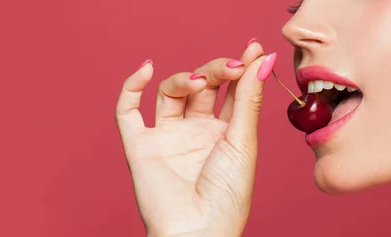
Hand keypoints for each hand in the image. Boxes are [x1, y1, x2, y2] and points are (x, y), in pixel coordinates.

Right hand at [115, 42, 274, 236]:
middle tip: (230, 67)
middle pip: (200, 87)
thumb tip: (262, 59)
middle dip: (214, 71)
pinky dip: (132, 87)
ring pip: (169, 93)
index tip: (252, 49)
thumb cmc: (227, 196)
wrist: (198, 230)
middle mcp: (194, 131)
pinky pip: (127, 111)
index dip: (239, 69)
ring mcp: (166, 137)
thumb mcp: (243, 141)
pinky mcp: (140, 145)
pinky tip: (146, 70)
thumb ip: (247, 99)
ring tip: (198, 82)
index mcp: (223, 133)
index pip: (230, 91)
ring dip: (183, 79)